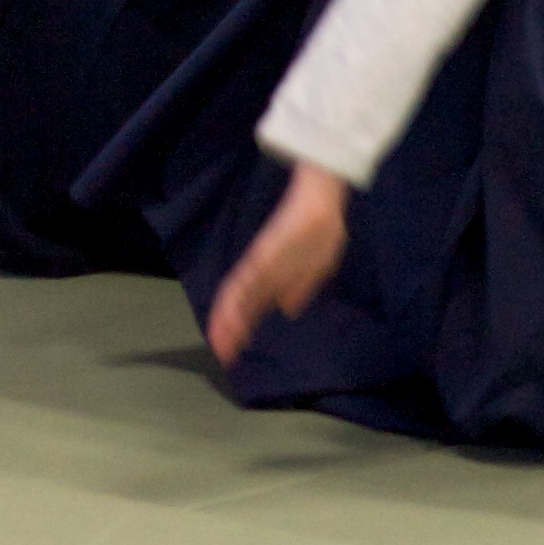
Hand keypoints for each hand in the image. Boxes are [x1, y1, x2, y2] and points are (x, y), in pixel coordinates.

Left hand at [208, 164, 350, 366]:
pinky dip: (238, 295)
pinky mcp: (266, 249)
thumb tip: (288, 309)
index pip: (250, 302)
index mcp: (274, 271)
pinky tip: (230, 310)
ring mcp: (264, 259)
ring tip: (222, 339)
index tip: (231, 349)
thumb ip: (302, 286)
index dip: (240, 325)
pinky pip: (248, 276)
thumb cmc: (321, 224)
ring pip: (241, 293)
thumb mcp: (318, 263)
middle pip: (242, 302)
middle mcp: (265, 268)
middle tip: (222, 352)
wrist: (321, 192)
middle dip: (232, 328)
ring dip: (231, 317)